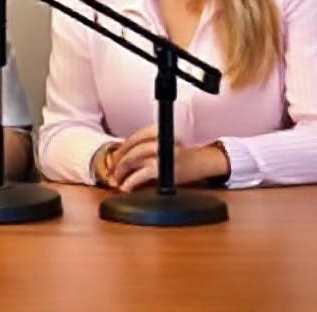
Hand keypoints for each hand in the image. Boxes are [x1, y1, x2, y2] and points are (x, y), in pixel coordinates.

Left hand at [110, 127, 229, 191]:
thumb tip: (124, 157)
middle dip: (118, 161)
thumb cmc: (184, 154)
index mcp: (159, 130)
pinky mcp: (164, 170)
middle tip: (112, 171)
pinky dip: (130, 181)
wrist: (204, 161)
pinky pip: (141, 175)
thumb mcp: (165, 143)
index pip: (135, 137)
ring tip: (116, 180)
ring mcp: (161, 154)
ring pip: (133, 160)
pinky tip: (125, 187)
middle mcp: (159, 139)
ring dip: (121, 171)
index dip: (122, 148)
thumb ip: (147, 145)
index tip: (115, 157)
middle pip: (132, 148)